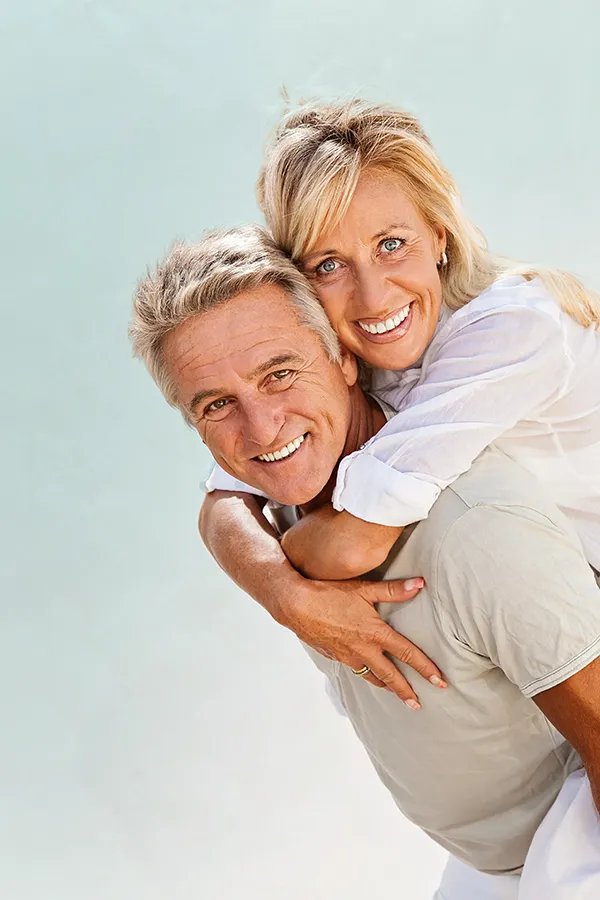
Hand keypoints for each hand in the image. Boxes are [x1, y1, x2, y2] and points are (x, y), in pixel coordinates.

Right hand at [280, 577, 446, 708]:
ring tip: (394, 693)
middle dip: (406, 691)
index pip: (407, 654)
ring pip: (370, 676)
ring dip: (385, 686)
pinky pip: (354, 669)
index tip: (440, 682)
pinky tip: (364, 672)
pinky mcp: (333, 656)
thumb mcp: (363, 589)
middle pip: (390, 676)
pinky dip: (364, 675)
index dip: (426, 669)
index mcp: (375, 633)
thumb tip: (420, 584)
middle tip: (417, 704)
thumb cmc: (328, 593)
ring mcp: (347, 656)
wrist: (295, 605)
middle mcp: (363, 649)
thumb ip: (394, 590)